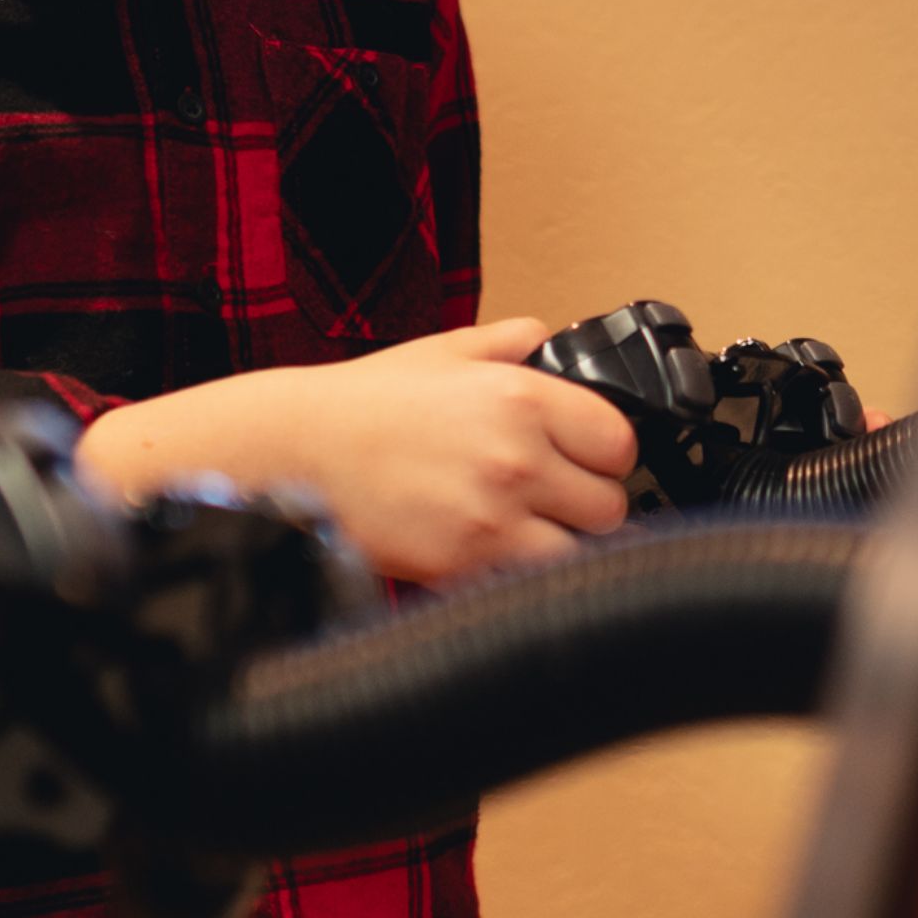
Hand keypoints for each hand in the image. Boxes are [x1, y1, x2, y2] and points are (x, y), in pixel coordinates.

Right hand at [296, 317, 636, 583]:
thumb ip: (505, 343)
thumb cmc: (364, 405)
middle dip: (585, 503)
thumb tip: (544, 336)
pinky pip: (529, 581)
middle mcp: (518, 458)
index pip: (617, 443)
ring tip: (527, 530)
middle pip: (608, 505)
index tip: (587, 459)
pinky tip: (494, 550)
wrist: (300, 454)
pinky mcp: (466, 564)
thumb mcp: (439, 353)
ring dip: (560, 544)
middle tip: (553, 498)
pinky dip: (521, 572)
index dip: (605, 453)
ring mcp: (494, 516)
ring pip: (579, 552)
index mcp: (520, 399)